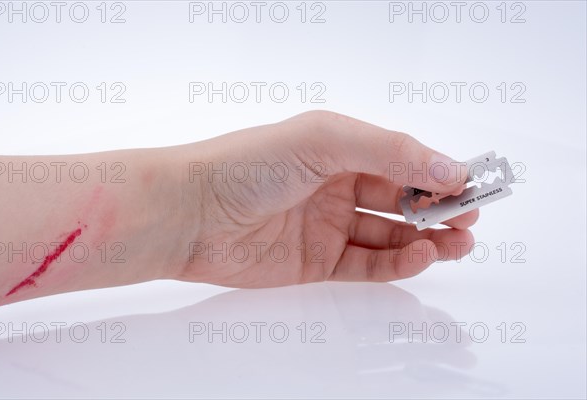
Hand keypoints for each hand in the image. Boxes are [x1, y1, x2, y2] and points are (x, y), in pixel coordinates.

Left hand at [171, 111, 477, 286]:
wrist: (192, 214)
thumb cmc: (249, 165)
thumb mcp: (324, 140)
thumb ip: (389, 151)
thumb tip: (449, 167)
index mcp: (339, 147)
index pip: (402, 158)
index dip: (438, 170)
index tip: (472, 183)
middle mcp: (336, 184)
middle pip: (401, 197)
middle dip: (439, 206)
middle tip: (471, 216)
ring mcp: (328, 225)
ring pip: (390, 234)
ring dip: (428, 237)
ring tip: (460, 241)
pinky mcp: (318, 262)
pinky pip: (368, 263)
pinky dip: (398, 262)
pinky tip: (421, 254)